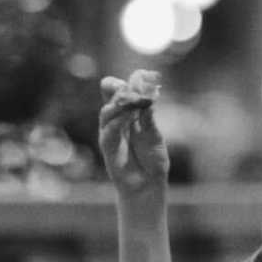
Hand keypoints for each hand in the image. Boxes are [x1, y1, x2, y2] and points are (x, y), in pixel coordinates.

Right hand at [97, 70, 169, 193]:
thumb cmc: (151, 161)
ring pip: (107, 111)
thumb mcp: (154, 136)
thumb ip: (148, 118)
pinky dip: (118, 121)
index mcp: (128, 115)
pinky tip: (129, 115)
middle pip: (110, 97)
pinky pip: (109, 131)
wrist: (147, 186)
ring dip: (120, 103)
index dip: (127, 82)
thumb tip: (149, 96)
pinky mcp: (108, 148)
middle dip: (120, 88)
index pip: (120, 92)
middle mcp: (116, 121)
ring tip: (134, 99)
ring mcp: (110, 133)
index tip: (140, 75)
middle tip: (133, 85)